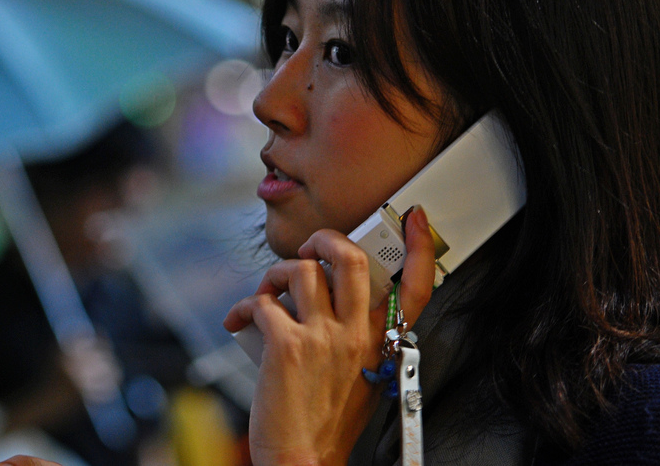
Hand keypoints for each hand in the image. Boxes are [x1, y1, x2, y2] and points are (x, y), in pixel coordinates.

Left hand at [223, 207, 434, 465]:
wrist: (301, 458)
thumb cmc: (324, 420)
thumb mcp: (360, 374)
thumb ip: (355, 334)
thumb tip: (327, 295)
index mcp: (379, 342)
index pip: (415, 289)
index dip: (418, 247)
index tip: (412, 219)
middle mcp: (356, 335)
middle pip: (351, 258)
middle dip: (324, 238)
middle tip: (309, 247)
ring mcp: (322, 337)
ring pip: (300, 271)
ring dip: (275, 275)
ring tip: (268, 294)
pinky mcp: (286, 344)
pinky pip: (262, 302)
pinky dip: (245, 306)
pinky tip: (241, 319)